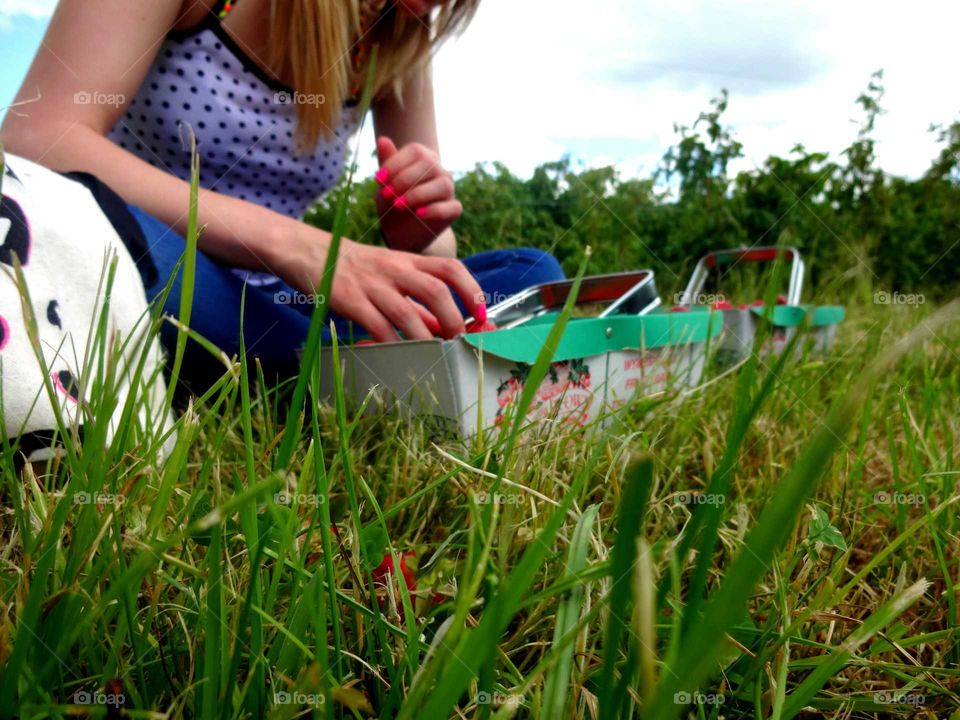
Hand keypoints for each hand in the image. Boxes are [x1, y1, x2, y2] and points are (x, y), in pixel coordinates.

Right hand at [279, 227, 483, 342]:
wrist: (309, 251)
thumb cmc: (356, 267)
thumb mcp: (390, 274)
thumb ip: (417, 301)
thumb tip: (444, 329)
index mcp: (408, 260)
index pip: (450, 268)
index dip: (471, 289)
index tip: (480, 313)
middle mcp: (395, 269)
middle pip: (436, 290)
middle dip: (453, 320)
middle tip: (457, 342)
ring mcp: (372, 284)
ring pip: (408, 312)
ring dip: (426, 338)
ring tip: (434, 355)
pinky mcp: (350, 300)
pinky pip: (377, 326)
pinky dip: (392, 344)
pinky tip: (398, 355)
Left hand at [375, 137, 461, 252]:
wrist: (402, 233)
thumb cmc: (394, 202)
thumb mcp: (385, 183)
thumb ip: (386, 162)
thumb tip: (382, 139)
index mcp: (425, 158)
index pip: (415, 151)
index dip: (396, 163)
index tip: (377, 180)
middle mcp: (440, 171)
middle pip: (428, 165)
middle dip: (404, 179)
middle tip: (386, 195)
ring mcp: (449, 190)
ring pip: (442, 184)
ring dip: (417, 194)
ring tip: (398, 205)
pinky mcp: (454, 210)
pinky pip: (450, 206)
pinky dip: (434, 209)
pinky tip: (418, 214)